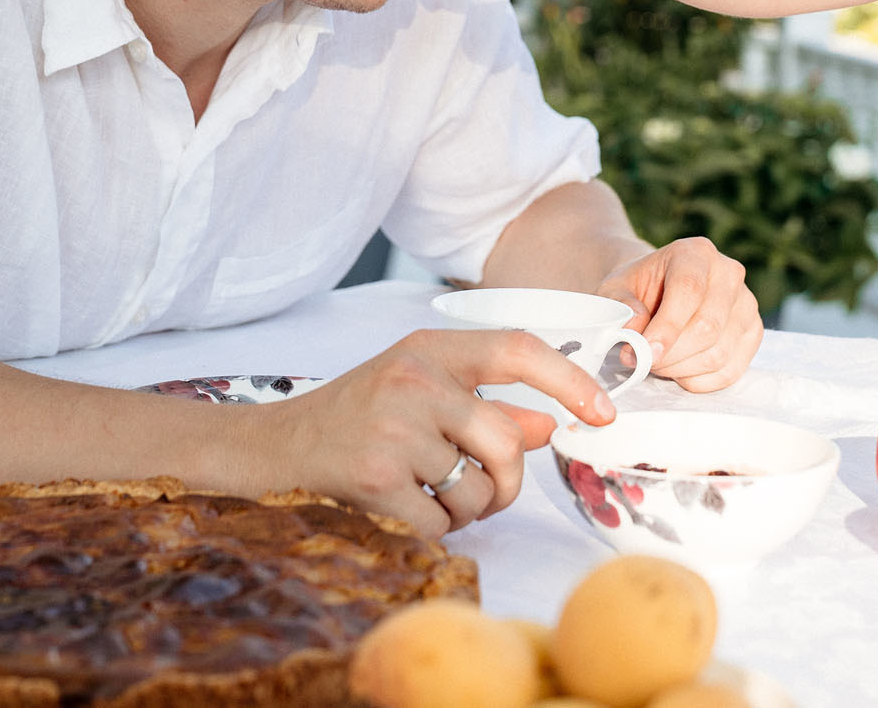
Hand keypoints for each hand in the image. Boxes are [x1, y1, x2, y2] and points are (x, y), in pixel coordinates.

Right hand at [263, 329, 612, 539]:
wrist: (274, 447)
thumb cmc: (358, 417)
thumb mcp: (422, 395)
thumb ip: (487, 407)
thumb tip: (551, 423)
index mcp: (432, 349)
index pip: (517, 349)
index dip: (569, 380)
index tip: (603, 411)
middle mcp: (415, 380)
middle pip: (507, 440)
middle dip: (509, 483)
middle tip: (488, 493)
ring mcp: (393, 428)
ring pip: (478, 487)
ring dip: (468, 509)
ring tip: (433, 497)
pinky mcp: (374, 477)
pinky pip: (442, 520)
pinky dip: (437, 529)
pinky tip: (407, 510)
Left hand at [597, 236, 761, 392]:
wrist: (658, 291)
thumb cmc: (637, 290)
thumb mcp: (615, 290)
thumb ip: (621, 307)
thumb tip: (635, 332)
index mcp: (695, 252)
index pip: (689, 290)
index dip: (667, 327)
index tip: (644, 353)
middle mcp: (728, 273)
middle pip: (707, 327)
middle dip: (670, 355)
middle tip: (643, 361)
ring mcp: (746, 304)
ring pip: (718, 353)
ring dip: (681, 370)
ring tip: (658, 363)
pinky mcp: (753, 332)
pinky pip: (730, 371)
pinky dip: (699, 381)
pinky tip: (679, 371)